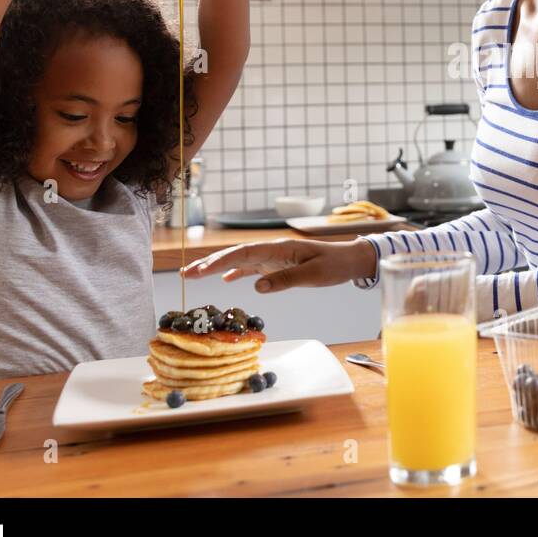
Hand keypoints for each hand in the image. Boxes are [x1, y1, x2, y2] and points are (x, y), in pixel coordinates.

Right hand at [182, 237, 375, 292]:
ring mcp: (275, 257)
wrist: (351, 260)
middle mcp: (273, 250)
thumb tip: (256, 287)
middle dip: (210, 263)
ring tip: (196, 274)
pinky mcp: (279, 264)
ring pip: (241, 260)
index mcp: (279, 249)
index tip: (199, 271)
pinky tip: (227, 280)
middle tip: (186, 273)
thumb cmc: (335, 266)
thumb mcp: (313, 275)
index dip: (219, 262)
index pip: (243, 254)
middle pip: (236, 255)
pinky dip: (238, 272)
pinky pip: (253, 267)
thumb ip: (285, 280)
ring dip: (219, 267)